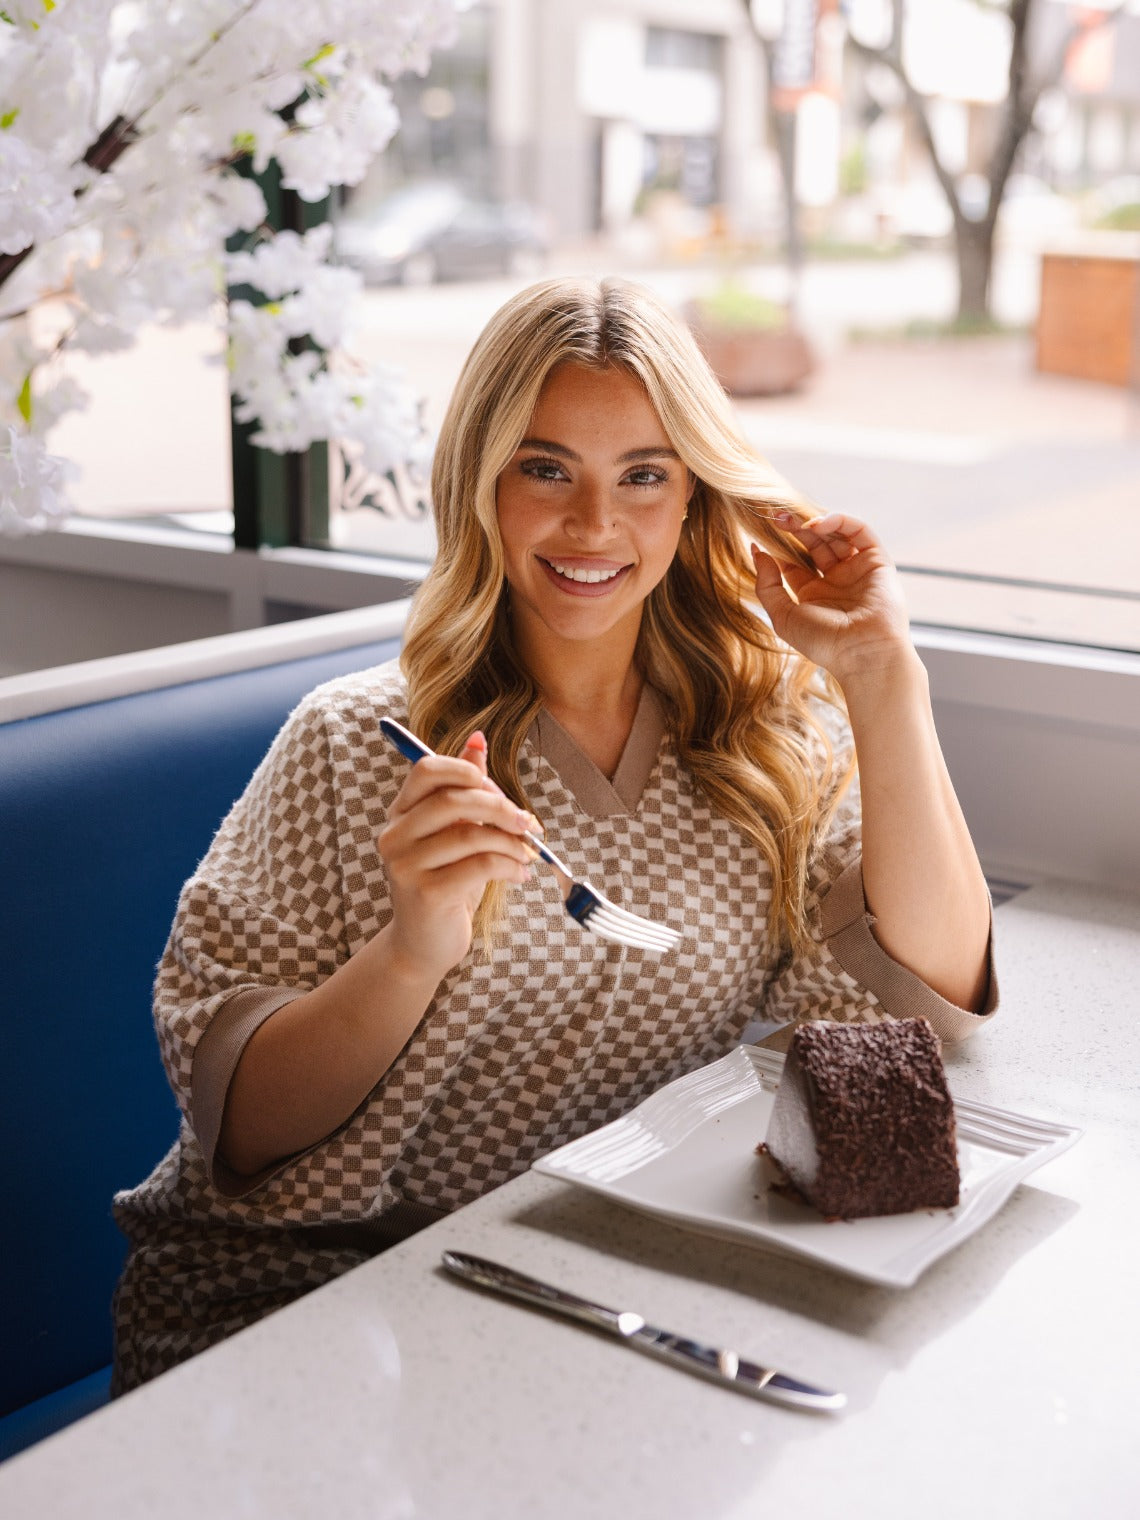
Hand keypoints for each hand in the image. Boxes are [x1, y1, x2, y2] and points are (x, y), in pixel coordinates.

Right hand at [377, 733, 537, 979]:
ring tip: (527, 855)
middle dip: (500, 807)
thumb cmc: (446, 883)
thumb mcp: (456, 833)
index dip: (465, 769)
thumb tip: (477, 740)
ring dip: (511, 843)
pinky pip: (480, 865)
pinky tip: (519, 875)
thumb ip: (465, 790)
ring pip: (471, 834)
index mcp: (401, 813)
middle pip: (453, 799)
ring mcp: (406, 865)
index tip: (495, 786)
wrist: (425, 945)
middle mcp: (395, 835)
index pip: (425, 770)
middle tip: (527, 822)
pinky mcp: (425, 893)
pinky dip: (510, 866)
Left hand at [751, 512, 912, 686]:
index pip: (793, 561)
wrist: (864, 652)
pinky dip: (841, 521)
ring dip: (815, 524)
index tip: (762, 532)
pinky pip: (860, 532)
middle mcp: (836, 581)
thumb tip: (756, 551)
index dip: (778, 546)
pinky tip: (819, 524)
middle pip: (813, 545)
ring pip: (836, 536)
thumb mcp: (783, 616)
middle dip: (795, 530)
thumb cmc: (824, 642)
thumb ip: (767, 584)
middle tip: (777, 518)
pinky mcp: (877, 561)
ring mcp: (857, 570)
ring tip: (796, 522)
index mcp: (814, 595)